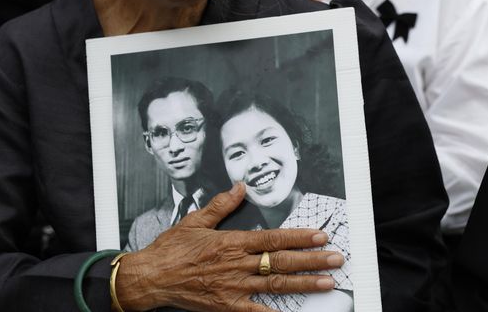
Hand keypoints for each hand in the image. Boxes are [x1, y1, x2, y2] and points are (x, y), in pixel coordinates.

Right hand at [115, 184, 343, 311]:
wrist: (152, 278)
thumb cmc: (170, 250)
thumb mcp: (195, 221)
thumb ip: (221, 205)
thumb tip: (240, 187)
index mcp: (231, 242)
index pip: (272, 238)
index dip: (299, 237)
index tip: (319, 235)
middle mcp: (237, 264)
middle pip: (281, 261)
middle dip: (312, 259)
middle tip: (335, 258)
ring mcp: (234, 287)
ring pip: (276, 284)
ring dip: (304, 283)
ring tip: (327, 282)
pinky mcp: (228, 305)